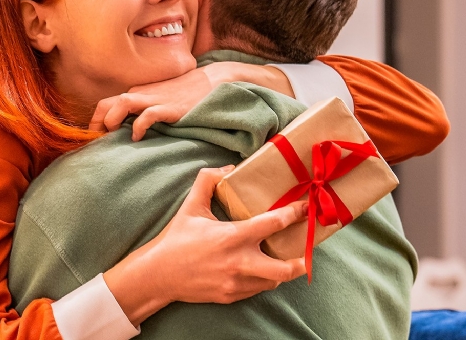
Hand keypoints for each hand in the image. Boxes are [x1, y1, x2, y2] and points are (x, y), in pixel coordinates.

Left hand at [88, 63, 232, 140]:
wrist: (209, 82)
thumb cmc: (183, 94)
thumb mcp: (157, 100)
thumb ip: (142, 110)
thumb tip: (125, 131)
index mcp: (136, 93)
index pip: (105, 104)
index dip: (95, 122)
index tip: (93, 139)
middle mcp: (140, 94)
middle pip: (106, 104)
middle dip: (97, 124)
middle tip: (97, 142)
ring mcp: (154, 99)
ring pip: (122, 103)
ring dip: (112, 120)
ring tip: (113, 136)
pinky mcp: (169, 107)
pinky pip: (147, 114)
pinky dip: (138, 126)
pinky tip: (137, 137)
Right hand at [104, 165, 307, 325]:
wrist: (158, 274)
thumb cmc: (175, 239)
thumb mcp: (191, 206)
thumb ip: (207, 181)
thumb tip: (228, 169)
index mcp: (232, 237)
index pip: (272, 224)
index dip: (294, 214)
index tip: (305, 208)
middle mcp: (238, 262)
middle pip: (284, 269)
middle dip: (301, 261)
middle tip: (307, 253)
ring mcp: (236, 283)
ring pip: (273, 282)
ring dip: (281, 272)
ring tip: (284, 260)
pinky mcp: (231, 296)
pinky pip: (256, 290)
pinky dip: (263, 280)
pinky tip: (260, 270)